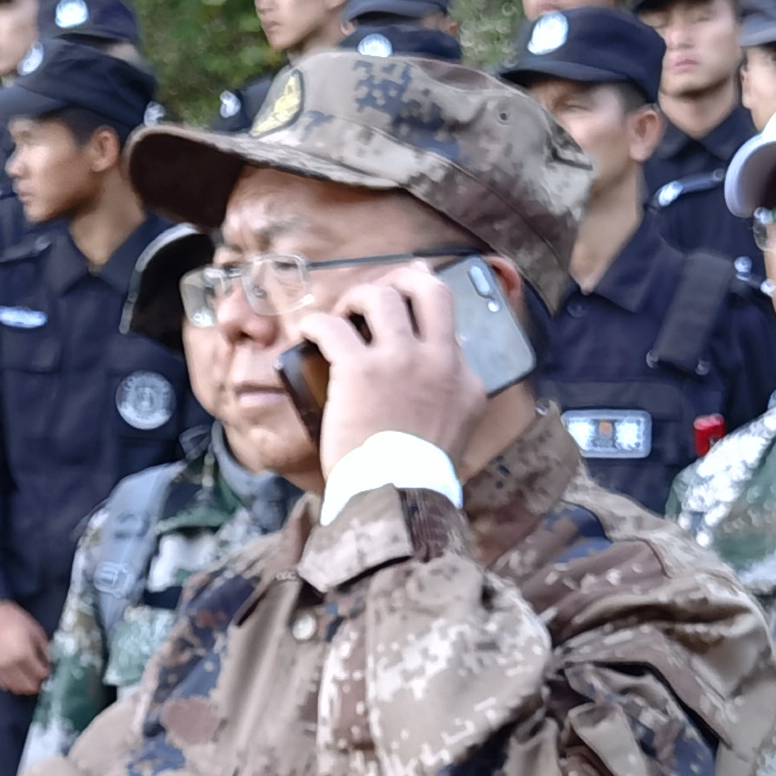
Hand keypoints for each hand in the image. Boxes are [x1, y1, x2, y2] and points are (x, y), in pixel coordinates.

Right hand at [0, 601, 52, 697]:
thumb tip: (52, 665)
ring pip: (18, 689)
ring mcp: (1, 669)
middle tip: (42, 675)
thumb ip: (46, 651)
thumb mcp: (38, 633)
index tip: (50, 669)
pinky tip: (20, 676)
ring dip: (27, 686)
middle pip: (30, 686)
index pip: (42, 675)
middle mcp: (12, 664)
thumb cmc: (18, 621)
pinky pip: (6, 685)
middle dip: (39, 683)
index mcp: (24, 654)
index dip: (49, 674)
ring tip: (32, 677)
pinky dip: (15, 684)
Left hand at [299, 259, 491, 466]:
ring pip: (381, 296)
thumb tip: (430, 386)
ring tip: (343, 314)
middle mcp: (439, 360)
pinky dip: (316, 325)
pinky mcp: (359, 369)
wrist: (397, 496)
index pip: (451, 328)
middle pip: (430, 290)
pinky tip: (309, 334)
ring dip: (357, 297)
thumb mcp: (457, 431)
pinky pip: (332, 327)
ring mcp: (399, 360)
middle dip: (404, 279)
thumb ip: (449, 400)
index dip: (425, 317)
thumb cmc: (419, 476)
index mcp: (465, 380)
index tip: (407, 319)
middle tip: (382, 291)